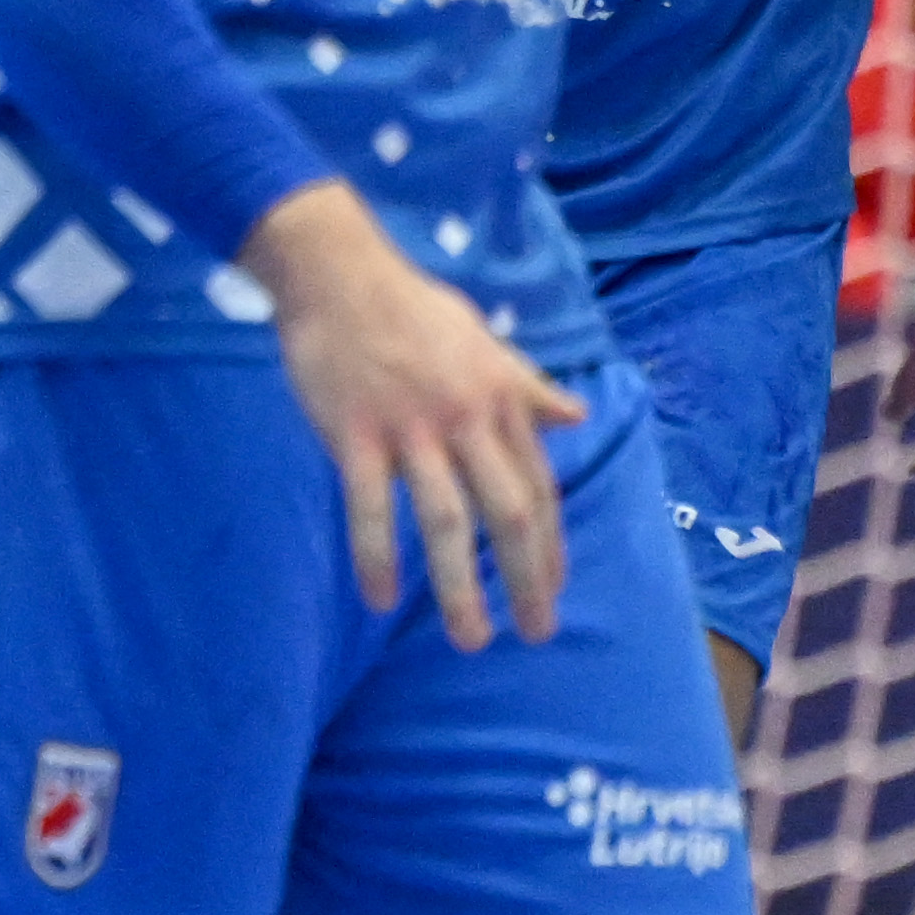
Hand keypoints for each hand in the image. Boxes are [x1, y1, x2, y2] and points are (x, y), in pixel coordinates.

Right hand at [248, 182, 585, 646]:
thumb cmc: (411, 308)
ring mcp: (411, 430)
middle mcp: (467, 420)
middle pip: (508, 512)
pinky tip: (381, 600)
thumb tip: (575, 415)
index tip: (554, 589)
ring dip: (460, 588)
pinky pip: (369, 509)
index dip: (549, 544)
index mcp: (502, 399)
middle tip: (536, 631)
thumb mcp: (485, 343)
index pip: (538, 486)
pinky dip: (376, 557)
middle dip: (526, 578)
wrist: (339, 273)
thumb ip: (528, 386)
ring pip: (445, 522)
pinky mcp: (356, 435)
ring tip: (470, 641)